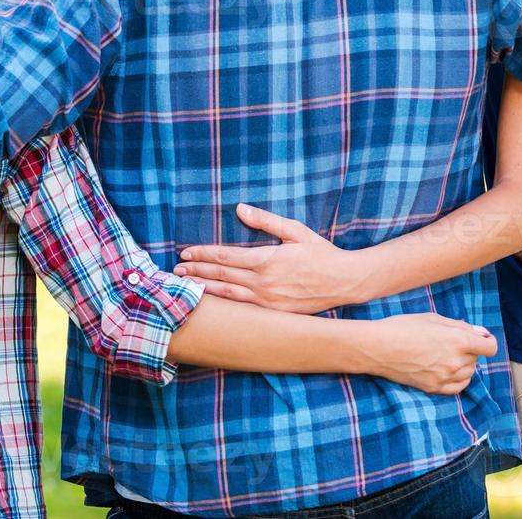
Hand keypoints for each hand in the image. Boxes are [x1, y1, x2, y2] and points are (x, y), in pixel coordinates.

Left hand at [175, 203, 368, 313]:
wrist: (345, 282)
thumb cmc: (321, 253)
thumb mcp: (296, 231)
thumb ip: (266, 221)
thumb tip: (241, 209)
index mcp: (267, 261)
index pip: (226, 256)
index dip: (203, 254)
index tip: (186, 251)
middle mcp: (263, 284)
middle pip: (221, 276)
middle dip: (197, 271)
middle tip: (176, 269)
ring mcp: (267, 301)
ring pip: (228, 295)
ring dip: (205, 288)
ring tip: (186, 284)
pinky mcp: (274, 313)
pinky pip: (243, 308)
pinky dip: (224, 303)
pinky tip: (212, 301)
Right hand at [363, 314, 497, 394]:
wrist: (378, 347)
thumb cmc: (403, 327)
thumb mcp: (433, 319)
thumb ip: (461, 326)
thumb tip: (482, 333)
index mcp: (458, 340)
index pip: (489, 347)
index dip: (486, 341)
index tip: (480, 339)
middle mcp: (456, 361)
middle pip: (477, 359)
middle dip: (470, 350)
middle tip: (450, 342)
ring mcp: (445, 377)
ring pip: (469, 373)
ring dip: (464, 364)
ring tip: (445, 355)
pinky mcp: (434, 388)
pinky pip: (458, 387)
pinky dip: (458, 379)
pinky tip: (448, 370)